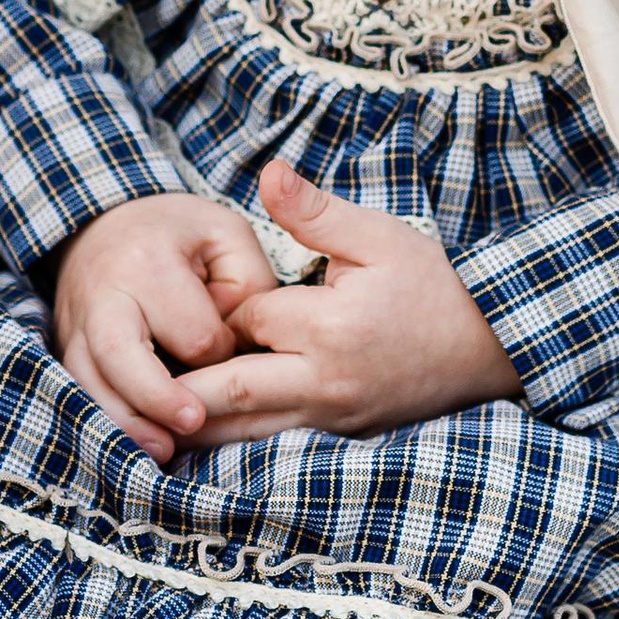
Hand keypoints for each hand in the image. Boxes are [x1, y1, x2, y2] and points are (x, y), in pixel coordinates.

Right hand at [54, 193, 277, 464]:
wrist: (107, 223)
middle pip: (120, 356)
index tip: (227, 344)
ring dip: (125, 423)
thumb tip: (235, 349)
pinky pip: (76, 390)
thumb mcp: (227, 236)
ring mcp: (75, 323)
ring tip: (162, 450)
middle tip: (193, 423)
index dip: (218, 351)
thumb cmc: (179, 235)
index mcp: (148, 260)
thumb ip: (248, 288)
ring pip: (88, 382)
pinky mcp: (64, 346)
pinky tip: (135, 442)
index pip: (192, 331)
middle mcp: (103, 293)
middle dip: (157, 398)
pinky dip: (105, 420)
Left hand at [178, 159, 520, 448]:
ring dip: (194, 426)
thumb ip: (315, 212)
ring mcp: (332, 418)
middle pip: (226, 392)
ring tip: (144, 421)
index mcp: (330, 329)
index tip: (220, 296)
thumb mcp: (380, 236)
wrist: (491, 347)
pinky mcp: (340, 437)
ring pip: (244, 432)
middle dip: (175, 389)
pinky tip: (200, 436)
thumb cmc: (434, 286)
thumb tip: (266, 175)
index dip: (227, 307)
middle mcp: (324, 383)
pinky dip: (234, 439)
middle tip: (127, 384)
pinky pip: (273, 443)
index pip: (248, 319)